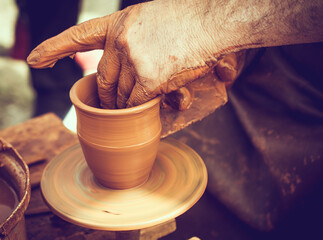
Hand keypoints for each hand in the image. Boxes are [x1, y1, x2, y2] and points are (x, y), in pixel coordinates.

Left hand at [27, 1, 225, 108]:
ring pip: (121, 95)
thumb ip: (133, 45)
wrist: (215, 23)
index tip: (35, 61)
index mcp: (119, 23)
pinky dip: (139, 112)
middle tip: (110, 108)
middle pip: (103, 79)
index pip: (79, 36)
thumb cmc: (189, 23)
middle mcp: (120, 40)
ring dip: (126, 107)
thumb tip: (126, 76)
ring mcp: (133, 60)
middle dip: (106, 98)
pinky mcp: (149, 80)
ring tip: (134, 111)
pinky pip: (136, 104)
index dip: (54, 49)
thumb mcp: (151, 22)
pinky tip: (146, 112)